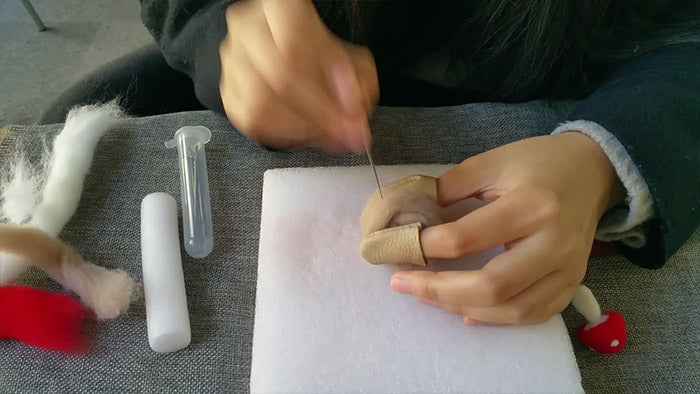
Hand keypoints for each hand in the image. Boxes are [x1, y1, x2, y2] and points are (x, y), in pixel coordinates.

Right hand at [219, 0, 378, 152]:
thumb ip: (356, 84)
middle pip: (278, 79)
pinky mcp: (228, 92)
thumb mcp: (351, 60)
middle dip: (318, 114)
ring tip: (328, 133)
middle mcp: (247, 29)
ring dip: (301, 127)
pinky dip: (282, 135)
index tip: (350, 117)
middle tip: (344, 132)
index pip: (295, 51)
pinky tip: (304, 133)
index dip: (324, 93)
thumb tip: (351, 113)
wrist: (288, 51)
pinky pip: (251, 122)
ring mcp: (232, 61)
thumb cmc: (319, 53)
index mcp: (279, 8)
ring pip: (261, 104)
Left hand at [390, 132, 623, 324]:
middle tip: (401, 283)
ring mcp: (568, 269)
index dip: (427, 246)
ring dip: (462, 307)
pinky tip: (465, 311)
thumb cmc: (539, 163)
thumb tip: (412, 215)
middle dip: (438, 289)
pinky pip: (533, 315)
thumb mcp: (492, 161)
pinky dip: (496, 319)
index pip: (468, 237)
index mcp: (533, 204)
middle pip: (492, 284)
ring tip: (426, 296)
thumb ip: (451, 186)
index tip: (401, 246)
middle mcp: (554, 243)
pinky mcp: (572, 284)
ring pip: (512, 309)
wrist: (592, 172)